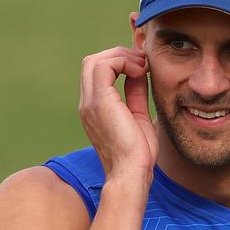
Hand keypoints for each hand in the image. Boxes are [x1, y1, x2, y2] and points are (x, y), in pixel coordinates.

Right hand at [78, 46, 157, 178]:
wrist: (131, 174)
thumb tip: (139, 73)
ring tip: (142, 66)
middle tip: (142, 62)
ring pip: (95, 61)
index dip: (119, 63)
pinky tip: (140, 71)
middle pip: (92, 62)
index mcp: (94, 109)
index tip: (142, 68)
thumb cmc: (138, 156)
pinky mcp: (99, 102)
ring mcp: (90, 103)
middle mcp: (87, 104)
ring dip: (121, 56)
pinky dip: (123, 62)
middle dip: (119, 55)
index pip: (97, 74)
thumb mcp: (138, 117)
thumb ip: (135, 94)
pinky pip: (104, 66)